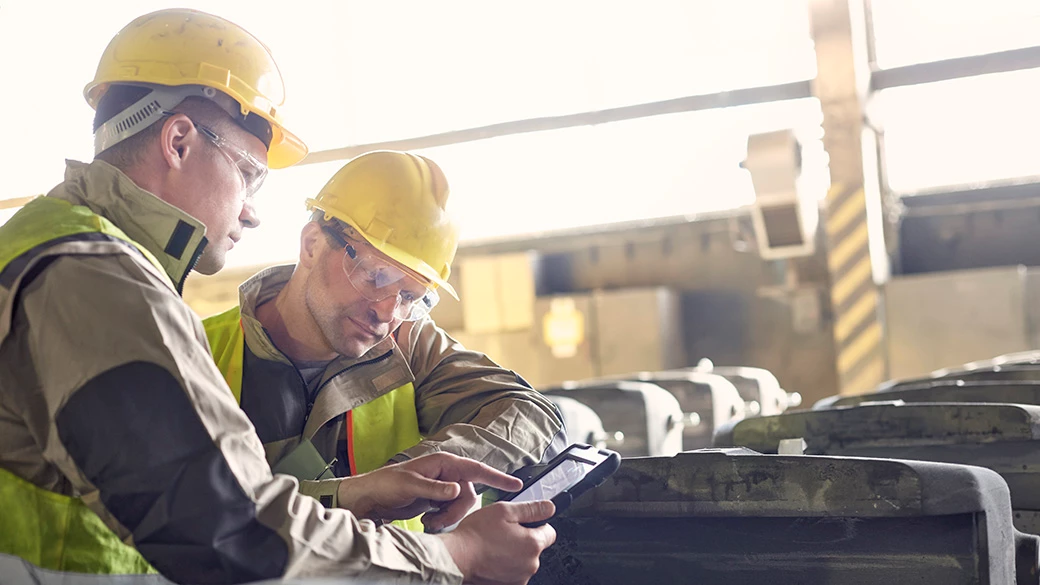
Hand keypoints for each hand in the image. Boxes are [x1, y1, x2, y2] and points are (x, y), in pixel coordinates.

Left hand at [336, 452, 522, 530]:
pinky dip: (443, 520)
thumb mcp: (409, 486)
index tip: (516, 485)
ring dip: (449, 518)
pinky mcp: (436, 501)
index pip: (475, 469)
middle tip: (436, 521)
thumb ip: (435, 489)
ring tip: (429, 523)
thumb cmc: (385, 485)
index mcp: (442, 463)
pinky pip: (451, 512)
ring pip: (461, 506)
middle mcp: (445, 474)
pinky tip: (427, 522)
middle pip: (469, 494)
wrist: (368, 498)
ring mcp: (441, 488)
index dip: (497, 477)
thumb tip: (458, 490)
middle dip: (457, 511)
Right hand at [438, 500, 556, 584]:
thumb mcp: (504, 511)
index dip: (537, 524)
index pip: (549, 532)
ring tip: (494, 546)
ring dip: (513, 553)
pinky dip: (504, 566)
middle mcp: (530, 565)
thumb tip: (549, 507)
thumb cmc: (476, 535)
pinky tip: (491, 558)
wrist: (457, 558)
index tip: (524, 524)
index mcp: (533, 544)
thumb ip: (531, 509)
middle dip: (522, 539)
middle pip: (535, 548)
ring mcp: (519, 578)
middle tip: (503, 533)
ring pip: (522, 561)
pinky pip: (512, 572)